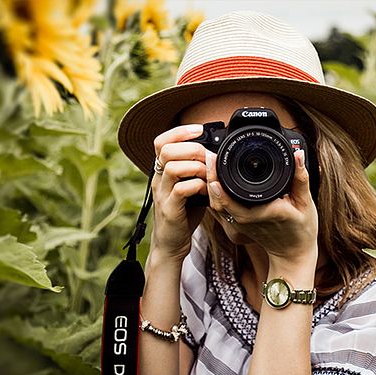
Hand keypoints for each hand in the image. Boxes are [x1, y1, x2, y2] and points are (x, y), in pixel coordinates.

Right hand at [150, 124, 207, 262]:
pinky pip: (181, 189)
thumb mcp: (191, 187)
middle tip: (209, 157)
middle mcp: (158, 179)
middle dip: (192, 148)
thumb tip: (217, 155)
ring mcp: (161, 194)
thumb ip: (198, 171)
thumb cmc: (184, 213)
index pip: (161, 141)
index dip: (179, 131)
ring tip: (209, 175)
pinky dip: (198, 186)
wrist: (171, 244)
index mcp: (162, 171)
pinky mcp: (169, 209)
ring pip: (172, 167)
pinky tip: (206, 191)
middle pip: (166, 150)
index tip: (199, 129)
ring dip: (196, 167)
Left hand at [206, 149, 318, 267]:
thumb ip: (300, 178)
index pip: (232, 199)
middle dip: (210, 177)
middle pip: (218, 200)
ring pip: (216, 205)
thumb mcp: (305, 203)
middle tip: (210, 156)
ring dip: (210, 185)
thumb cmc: (301, 230)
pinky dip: (215, 195)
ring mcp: (240, 224)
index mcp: (262, 213)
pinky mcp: (237, 225)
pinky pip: (220, 210)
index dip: (219, 181)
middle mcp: (247, 220)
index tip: (215, 160)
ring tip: (211, 163)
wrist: (293, 254)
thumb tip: (297, 154)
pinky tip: (215, 180)